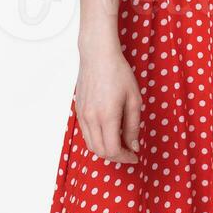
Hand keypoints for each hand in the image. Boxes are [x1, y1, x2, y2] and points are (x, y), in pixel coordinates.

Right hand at [75, 47, 141, 163]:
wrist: (98, 55)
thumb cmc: (118, 72)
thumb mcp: (133, 98)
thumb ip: (133, 125)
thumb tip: (133, 146)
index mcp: (107, 116)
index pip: (113, 150)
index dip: (125, 158)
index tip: (135, 156)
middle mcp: (91, 119)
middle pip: (100, 152)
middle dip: (116, 157)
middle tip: (129, 152)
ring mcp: (82, 115)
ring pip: (91, 145)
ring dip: (105, 150)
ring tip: (119, 143)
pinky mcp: (78, 110)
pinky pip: (86, 134)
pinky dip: (97, 139)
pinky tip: (108, 132)